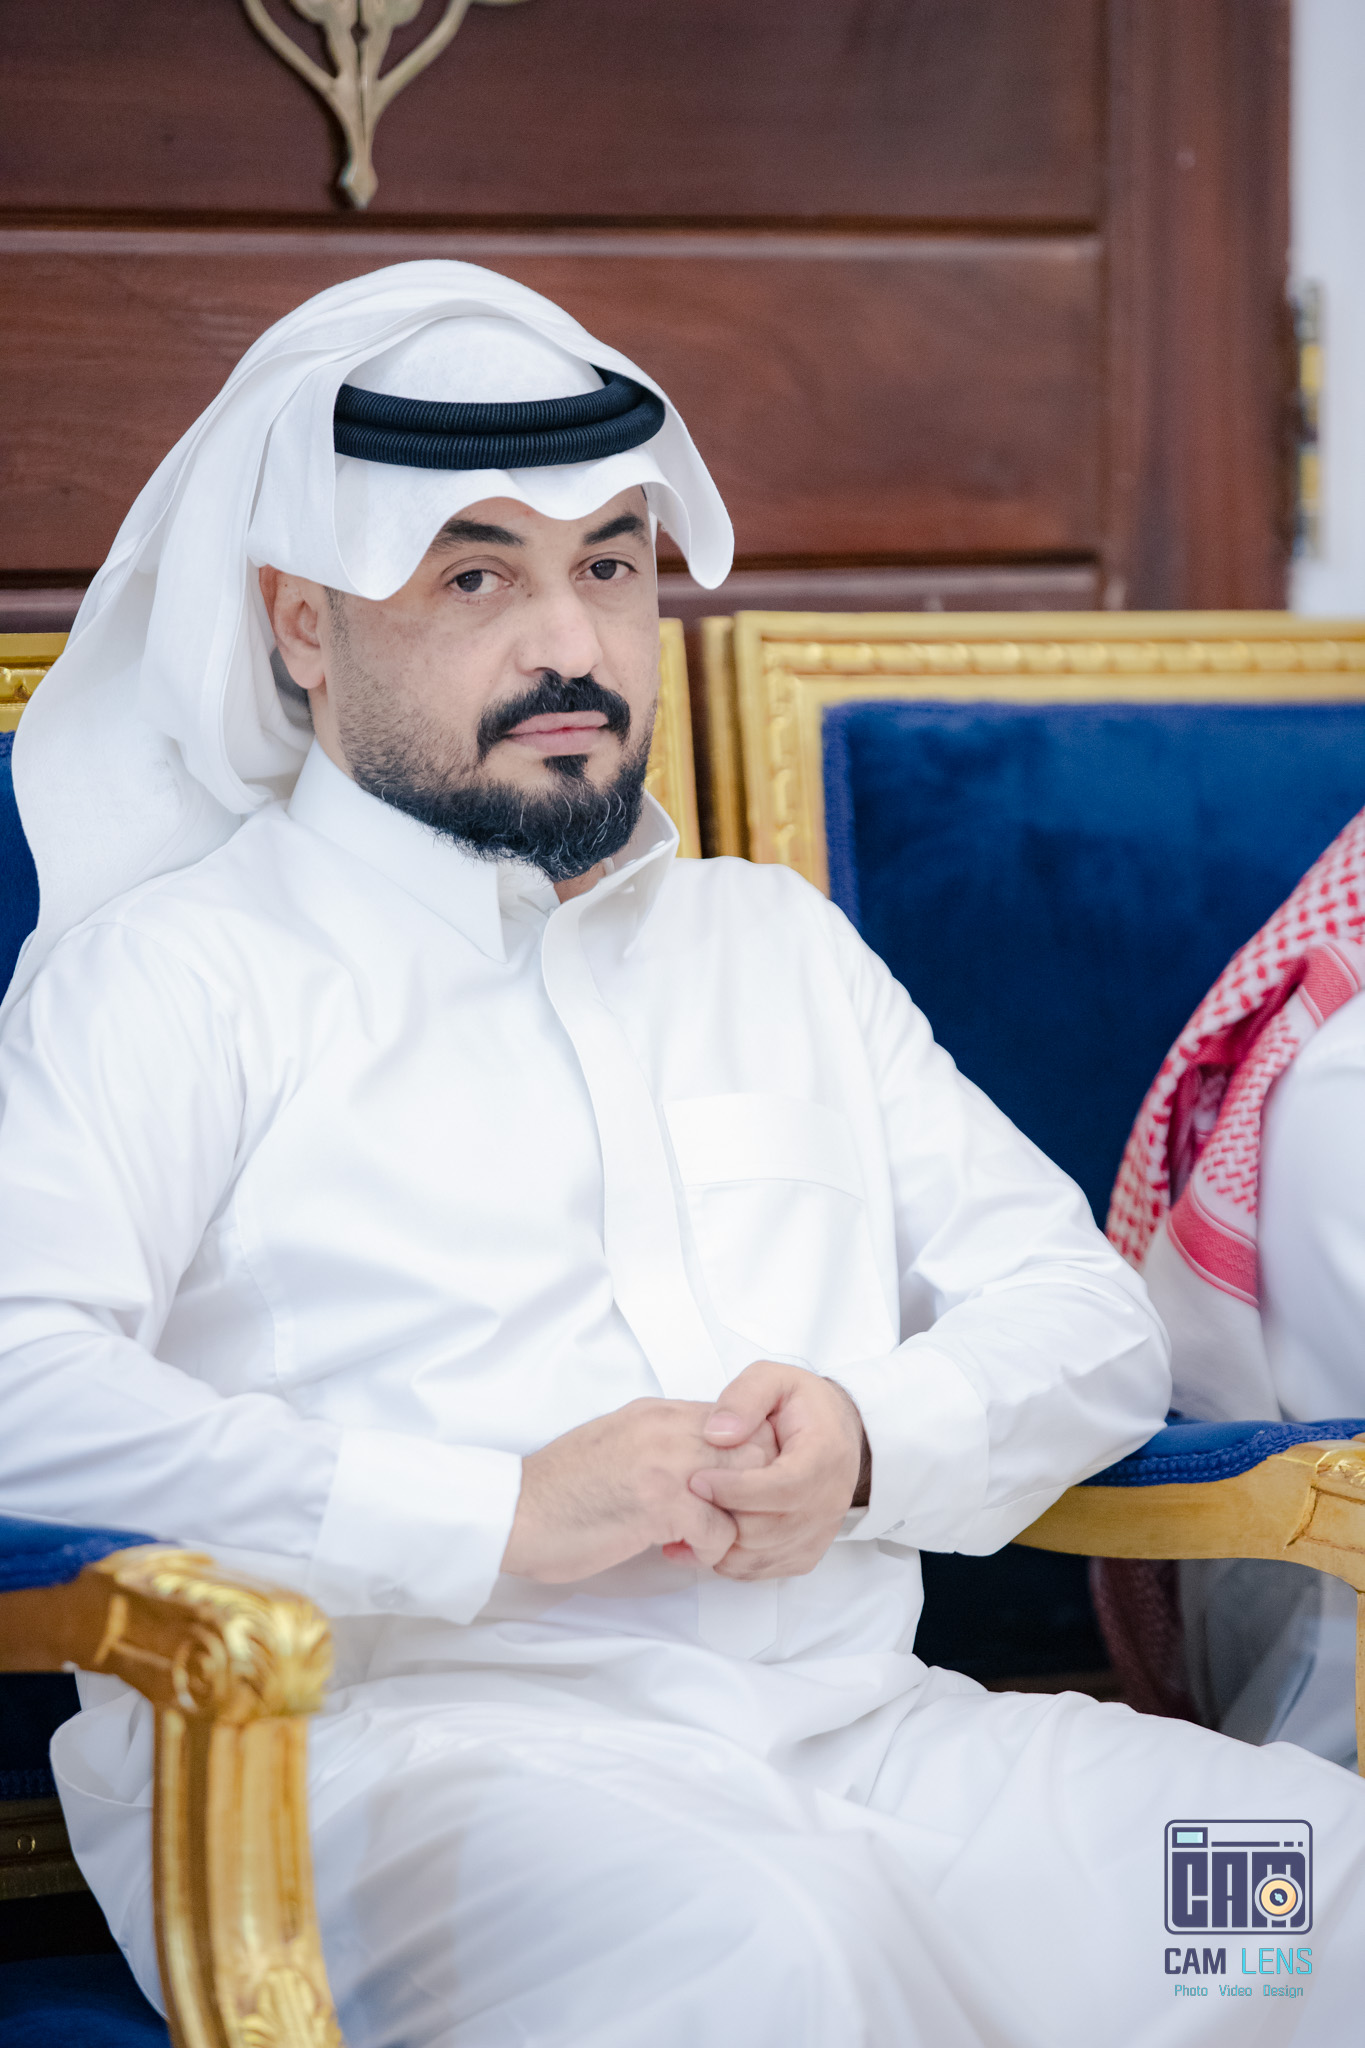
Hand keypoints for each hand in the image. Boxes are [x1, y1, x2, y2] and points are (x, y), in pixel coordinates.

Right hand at [501, 1398, 777, 1583]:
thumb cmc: (560, 1489)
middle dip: (754, 1491)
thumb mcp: (618, 1442)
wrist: (516, 1513)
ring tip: (707, 1539)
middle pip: (755, 1448)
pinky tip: (679, 1554)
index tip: (732, 1491)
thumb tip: (703, 1459)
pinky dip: (710, 1552)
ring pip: (748, 1487)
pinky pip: (720, 1532)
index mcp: (657, 1413)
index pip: (738, 1420)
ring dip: (736, 1522)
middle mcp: (667, 1429)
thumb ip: (662, 1442)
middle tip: (729, 1519)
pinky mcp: (659, 1505)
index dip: (747, 1460)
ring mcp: (665, 1464)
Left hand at [689, 1362, 868, 1580]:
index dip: (736, 1490)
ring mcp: (821, 1531)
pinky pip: (766, 1569)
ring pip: (763, 1555)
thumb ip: (744, 1397)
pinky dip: (732, 1561)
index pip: (782, 1488)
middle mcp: (830, 1500)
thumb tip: (718, 1433)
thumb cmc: (801, 1404)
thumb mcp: (773, 1379)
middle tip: (683, 1502)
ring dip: (720, 1544)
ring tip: (685, 1521)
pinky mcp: (807, 1550)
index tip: (697, 1480)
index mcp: (825, 1456)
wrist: (837, 1430)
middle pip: (769, 1529)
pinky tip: (707, 1536)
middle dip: (721, 1519)